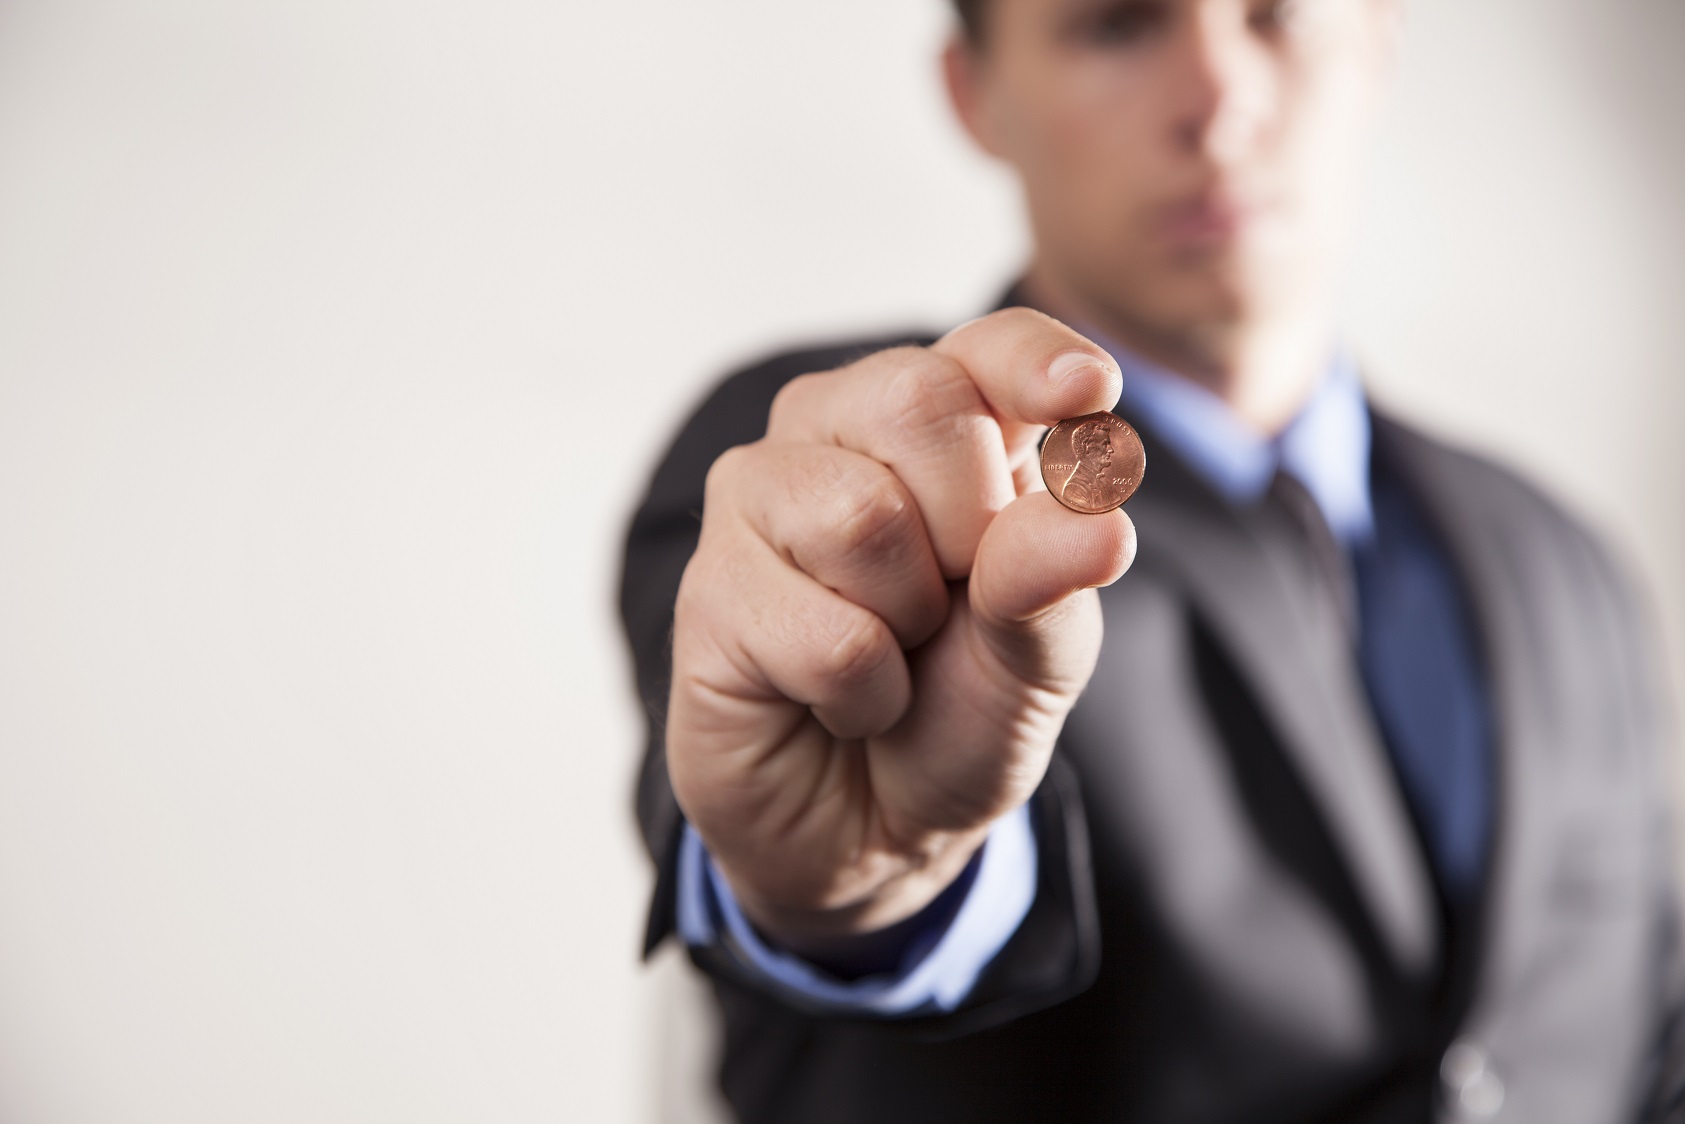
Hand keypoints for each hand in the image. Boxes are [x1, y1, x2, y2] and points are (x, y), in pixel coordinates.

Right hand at [667, 309, 1135, 955]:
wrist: (870, 828)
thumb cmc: (955, 712)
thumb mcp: (1038, 659)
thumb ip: (1055, 584)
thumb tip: (1098, 523)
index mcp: (940, 420)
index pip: (988, 347)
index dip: (1035, 361)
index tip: (1087, 394)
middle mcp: (837, 430)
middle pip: (919, 400)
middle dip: (970, 527)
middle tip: (951, 603)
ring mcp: (759, 499)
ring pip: (863, 517)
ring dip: (907, 624)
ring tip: (888, 655)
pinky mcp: (709, 589)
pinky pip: (827, 635)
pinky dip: (862, 695)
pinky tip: (838, 701)